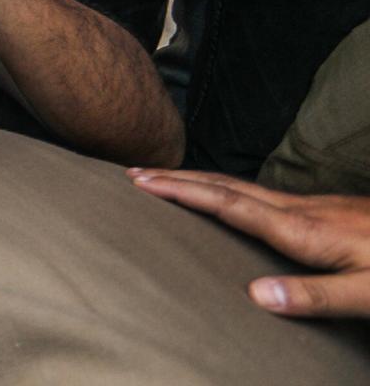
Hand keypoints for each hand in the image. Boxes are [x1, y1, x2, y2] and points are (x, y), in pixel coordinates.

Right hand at [131, 168, 369, 318]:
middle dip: (181, 179)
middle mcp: (305, 212)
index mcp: (305, 231)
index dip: (184, 192)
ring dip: (203, 182)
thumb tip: (254, 296)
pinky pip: (264, 196)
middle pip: (230, 187)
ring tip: (170, 180)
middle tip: (136, 172)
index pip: (231, 205)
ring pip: (247, 188)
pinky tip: (233, 201)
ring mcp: (320, 208)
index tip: (142, 181)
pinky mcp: (331, 212)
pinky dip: (231, 192)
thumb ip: (315, 296)